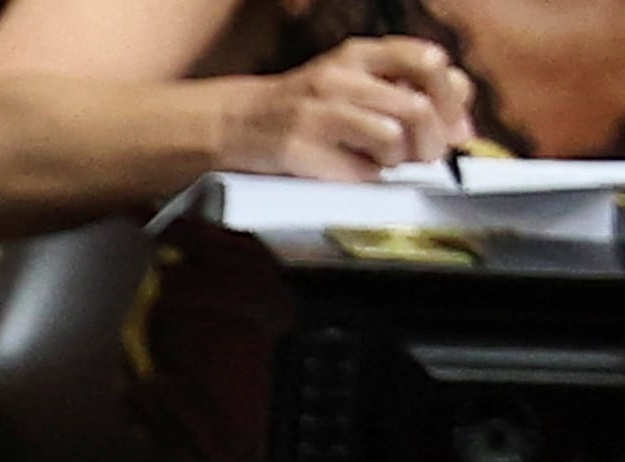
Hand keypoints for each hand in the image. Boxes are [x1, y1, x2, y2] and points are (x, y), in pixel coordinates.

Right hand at [222, 34, 475, 178]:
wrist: (235, 123)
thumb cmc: (304, 107)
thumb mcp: (353, 80)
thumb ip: (404, 88)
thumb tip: (458, 122)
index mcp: (358, 54)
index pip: (429, 62)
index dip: (452, 96)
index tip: (454, 122)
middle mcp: (339, 77)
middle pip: (419, 106)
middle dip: (434, 138)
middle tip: (428, 155)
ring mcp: (318, 113)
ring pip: (394, 136)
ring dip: (401, 158)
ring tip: (389, 162)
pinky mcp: (301, 150)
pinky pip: (359, 169)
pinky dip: (370, 175)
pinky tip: (358, 169)